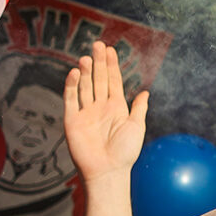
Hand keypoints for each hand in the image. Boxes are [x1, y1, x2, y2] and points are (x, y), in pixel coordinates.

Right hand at [63, 41, 148, 182]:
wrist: (108, 171)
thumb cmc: (125, 153)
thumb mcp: (137, 127)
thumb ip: (139, 108)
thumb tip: (145, 92)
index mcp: (116, 107)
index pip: (113, 81)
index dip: (111, 65)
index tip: (110, 49)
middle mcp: (99, 107)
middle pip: (98, 79)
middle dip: (98, 62)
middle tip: (97, 44)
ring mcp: (85, 113)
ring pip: (85, 87)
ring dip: (86, 72)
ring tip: (87, 57)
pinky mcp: (72, 120)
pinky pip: (71, 100)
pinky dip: (72, 86)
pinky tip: (76, 73)